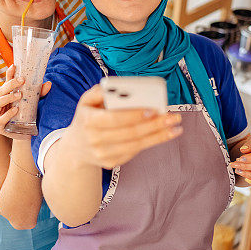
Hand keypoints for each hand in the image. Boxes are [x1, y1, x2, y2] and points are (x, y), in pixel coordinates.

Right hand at [0, 64, 50, 139]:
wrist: (25, 134)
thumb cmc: (27, 115)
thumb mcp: (34, 103)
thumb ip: (40, 94)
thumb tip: (49, 84)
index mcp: (5, 96)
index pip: (6, 83)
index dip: (9, 74)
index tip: (14, 66)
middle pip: (0, 91)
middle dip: (10, 85)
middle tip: (22, 80)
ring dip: (7, 97)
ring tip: (19, 95)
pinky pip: (0, 120)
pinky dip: (7, 114)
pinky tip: (15, 110)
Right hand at [66, 85, 181, 169]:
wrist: (75, 148)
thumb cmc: (87, 118)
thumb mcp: (86, 102)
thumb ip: (99, 91)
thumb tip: (116, 86)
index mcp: (88, 121)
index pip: (115, 118)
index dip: (135, 115)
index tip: (154, 109)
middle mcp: (94, 140)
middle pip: (130, 133)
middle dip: (155, 125)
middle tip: (173, 117)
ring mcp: (102, 154)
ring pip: (136, 145)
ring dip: (159, 136)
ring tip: (176, 128)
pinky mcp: (111, 163)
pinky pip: (134, 152)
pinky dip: (151, 142)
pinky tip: (164, 135)